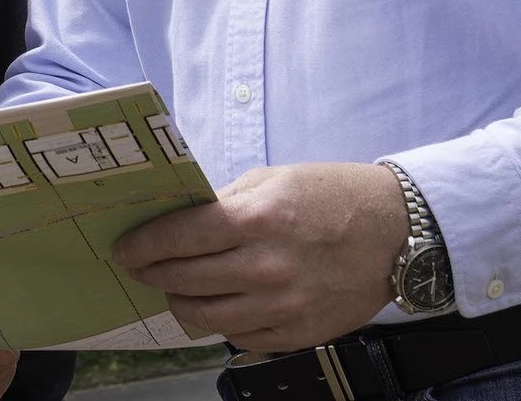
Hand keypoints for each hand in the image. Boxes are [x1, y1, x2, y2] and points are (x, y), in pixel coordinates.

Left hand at [113, 161, 406, 350]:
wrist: (397, 232)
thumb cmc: (330, 195)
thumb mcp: (270, 180)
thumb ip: (223, 204)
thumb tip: (177, 221)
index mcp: (254, 220)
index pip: (176, 238)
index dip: (141, 245)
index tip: (123, 248)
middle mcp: (265, 267)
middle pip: (183, 280)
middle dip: (152, 273)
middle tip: (141, 267)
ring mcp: (283, 306)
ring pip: (207, 317)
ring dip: (181, 302)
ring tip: (174, 289)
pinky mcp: (299, 333)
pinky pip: (241, 338)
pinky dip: (221, 324)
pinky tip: (217, 306)